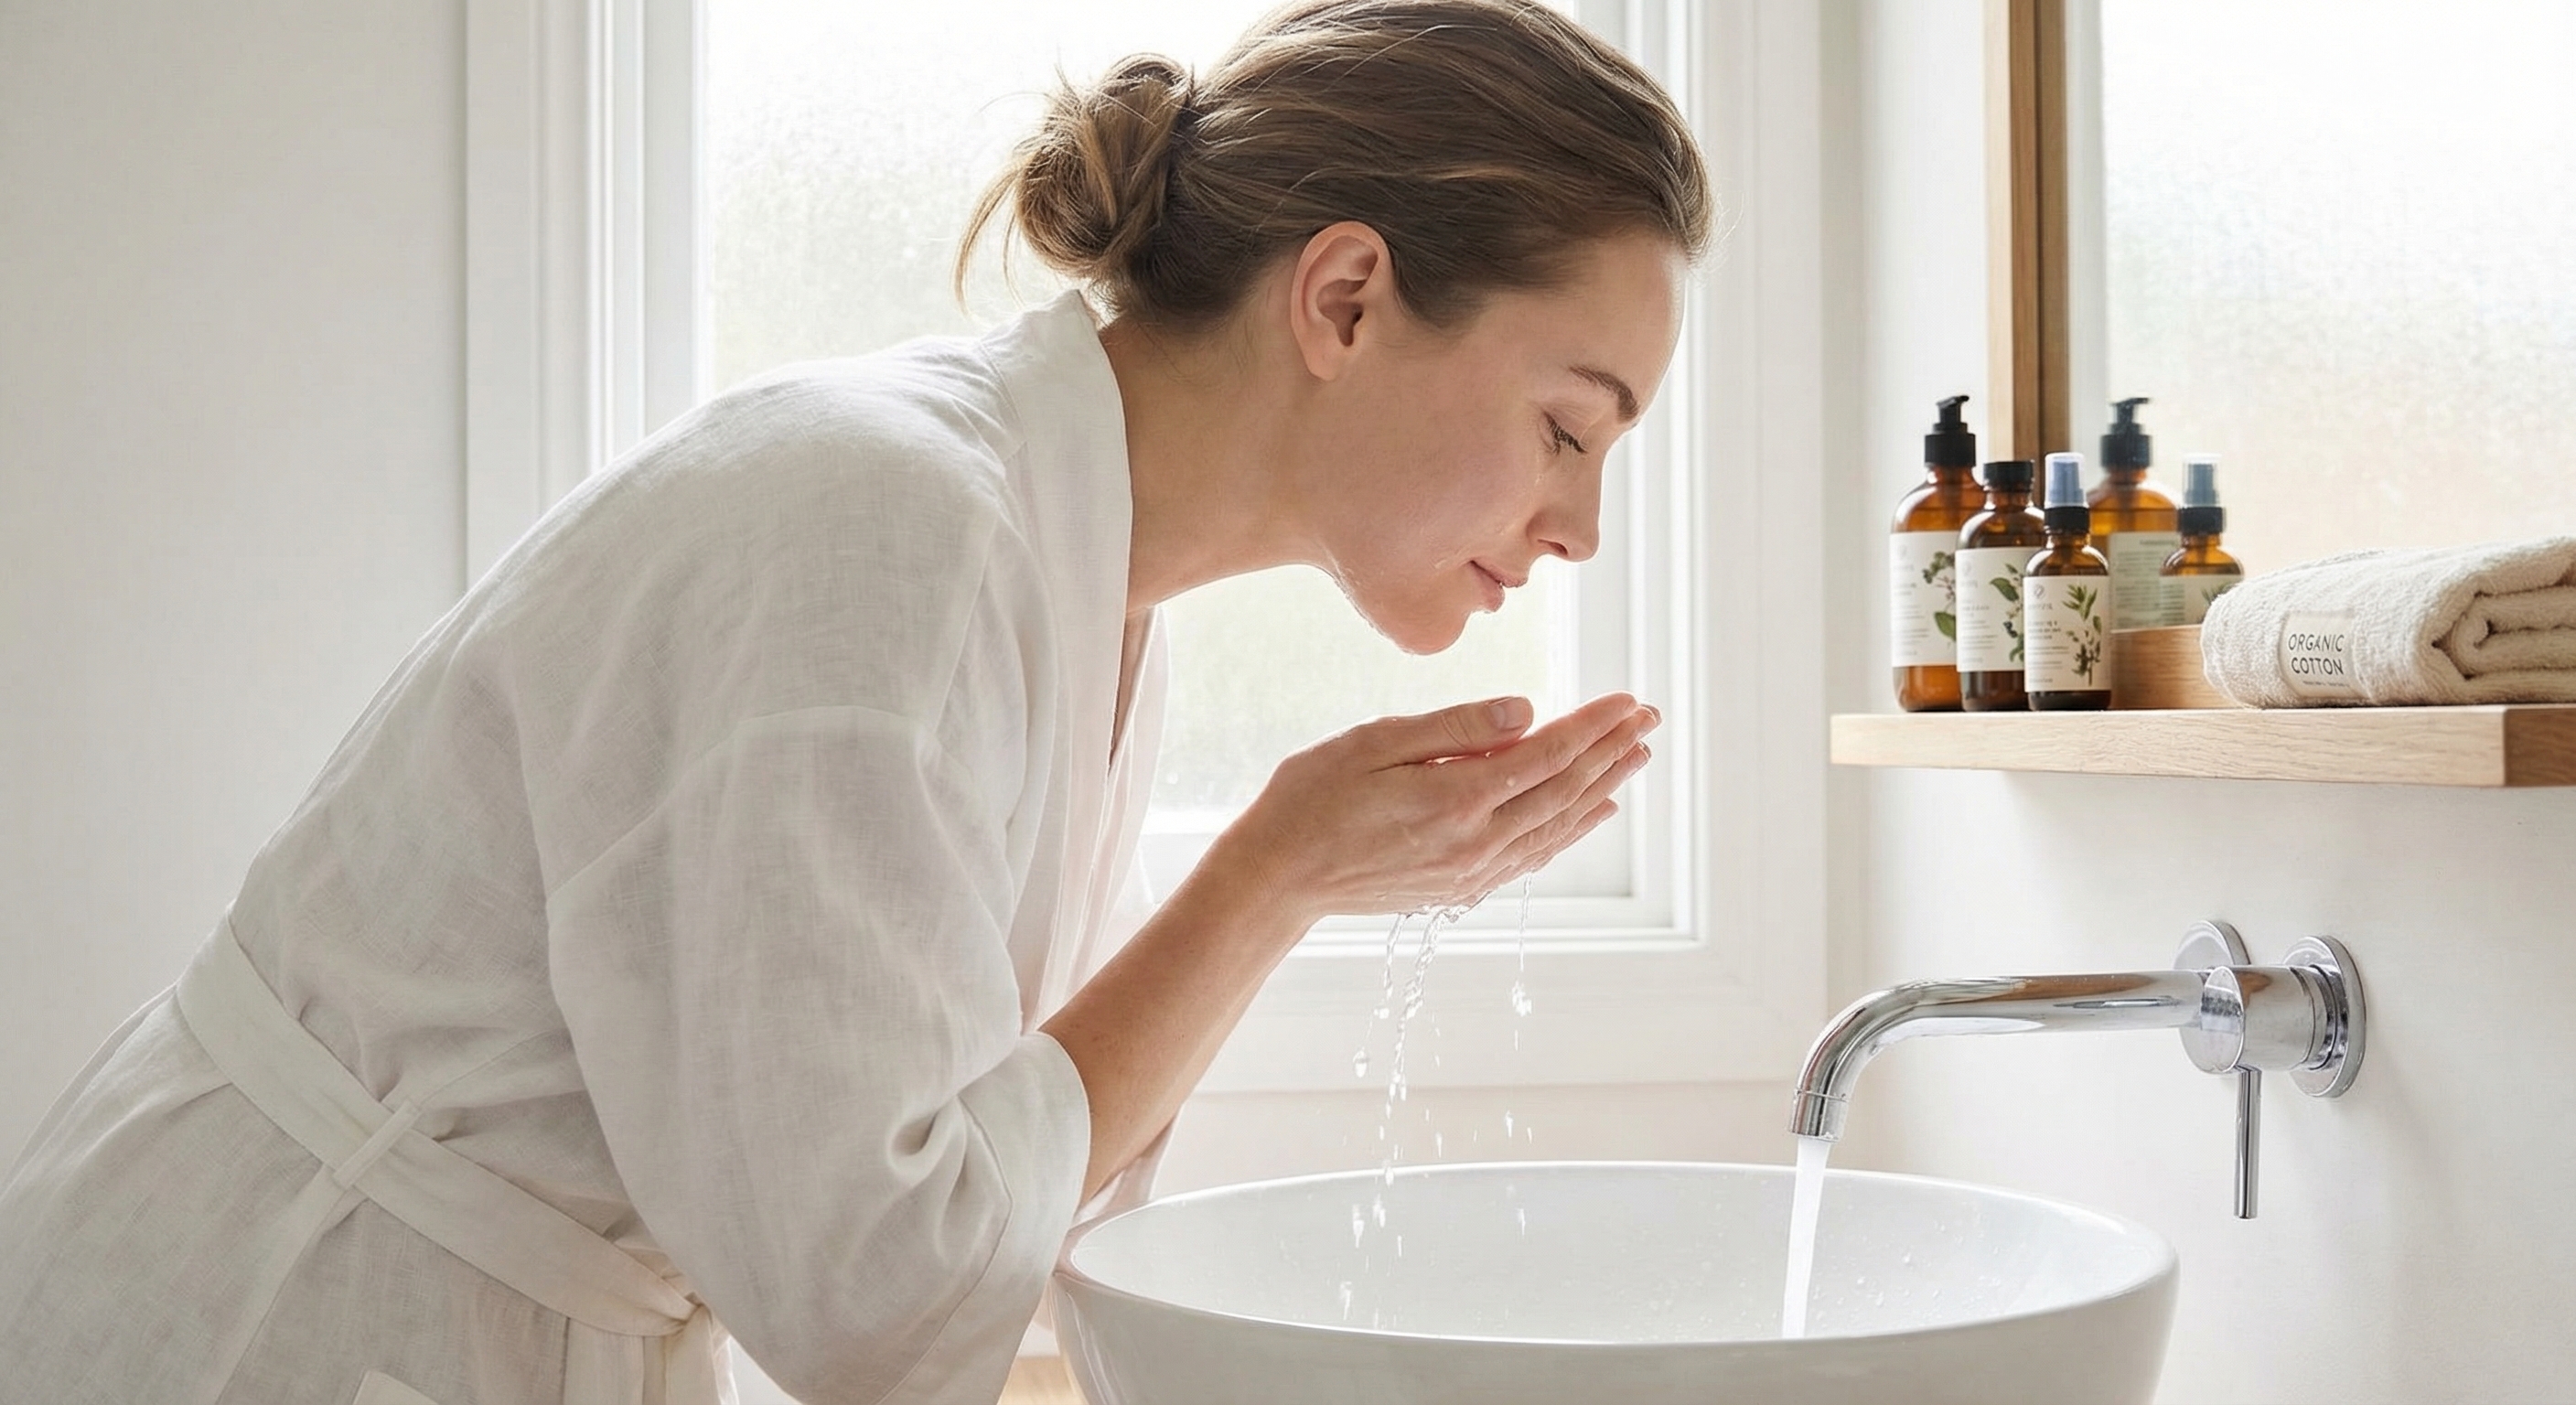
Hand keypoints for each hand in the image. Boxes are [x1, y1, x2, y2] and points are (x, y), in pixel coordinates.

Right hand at [1215, 692, 1660, 923]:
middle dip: (1610, 751)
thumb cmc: (1310, 800)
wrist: (1276, 879)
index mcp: (1456, 798)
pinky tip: (1592, 812)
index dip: (1592, 725)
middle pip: (1563, 791)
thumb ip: (1455, 728)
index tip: (1628, 699)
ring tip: (1635, 759)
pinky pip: (1533, 855)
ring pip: (1556, 827)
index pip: (1546, 754)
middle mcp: (1475, 842)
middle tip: (1648, 719)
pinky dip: (1570, 830)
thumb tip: (1528, 713)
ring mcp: (1470, 871)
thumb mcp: (1374, 743)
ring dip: (1602, 789)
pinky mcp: (1458, 887)